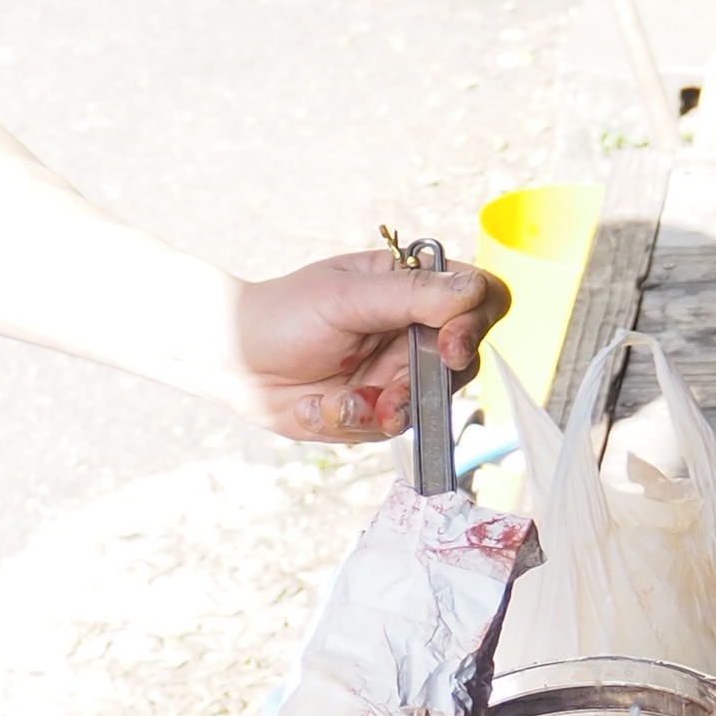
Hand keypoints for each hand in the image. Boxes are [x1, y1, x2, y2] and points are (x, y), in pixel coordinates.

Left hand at [219, 248, 508, 443]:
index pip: (479, 297)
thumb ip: (410, 295)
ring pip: (429, 403)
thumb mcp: (345, 298)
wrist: (237, 361)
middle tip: (388, 396)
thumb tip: (471, 292)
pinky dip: (351, 422)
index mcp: (413, 287)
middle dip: (425, 384)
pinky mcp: (377, 409)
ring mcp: (399, 373)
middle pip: (463, 360)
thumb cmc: (285, 314)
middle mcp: (414, 330)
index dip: (476, 323)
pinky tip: (318, 407)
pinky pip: (387, 428)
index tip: (449, 347)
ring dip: (384, 409)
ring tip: (338, 402)